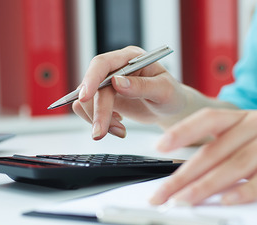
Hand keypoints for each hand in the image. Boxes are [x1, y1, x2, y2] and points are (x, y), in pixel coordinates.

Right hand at [72, 46, 188, 139]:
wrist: (170, 109)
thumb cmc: (171, 95)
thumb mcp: (164, 90)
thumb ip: (142, 86)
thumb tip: (117, 82)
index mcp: (130, 58)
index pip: (102, 64)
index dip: (91, 79)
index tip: (85, 97)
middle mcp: (116, 68)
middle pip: (93, 88)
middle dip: (97, 112)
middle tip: (101, 133)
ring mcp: (108, 84)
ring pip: (87, 101)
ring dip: (99, 119)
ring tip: (120, 130)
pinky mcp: (105, 99)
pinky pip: (89, 110)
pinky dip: (100, 122)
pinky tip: (117, 126)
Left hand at [150, 108, 256, 205]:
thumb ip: (235, 154)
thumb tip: (198, 175)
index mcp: (248, 117)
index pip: (208, 120)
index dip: (182, 131)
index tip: (159, 147)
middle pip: (216, 149)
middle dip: (185, 174)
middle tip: (164, 193)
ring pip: (239, 162)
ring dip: (209, 185)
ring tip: (187, 201)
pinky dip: (249, 189)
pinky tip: (230, 201)